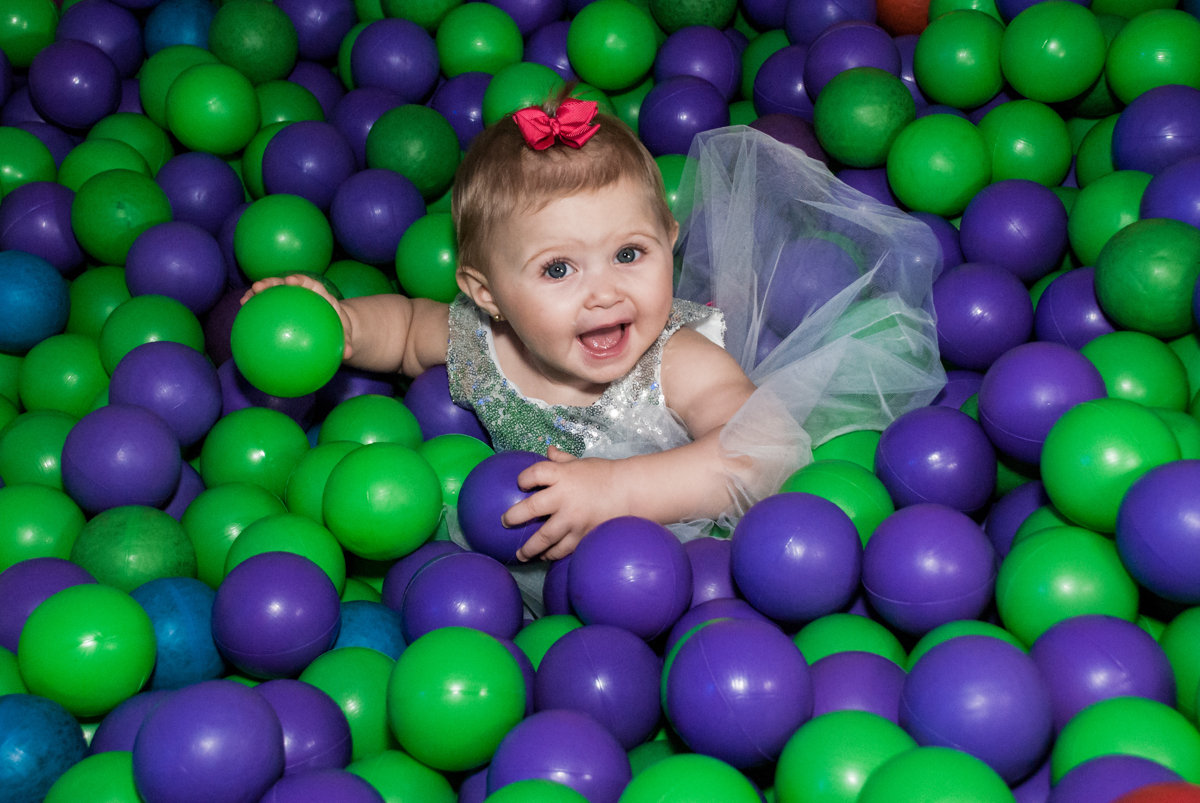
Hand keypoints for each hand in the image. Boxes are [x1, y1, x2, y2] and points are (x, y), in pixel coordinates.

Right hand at [241, 274, 354, 359]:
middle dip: (272, 283)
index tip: (291, 281)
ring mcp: (291, 300)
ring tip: (244, 301)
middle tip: (258, 287)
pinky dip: (257, 312)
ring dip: (257, 294)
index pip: (311, 284)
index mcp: (321, 296)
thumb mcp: (345, 336)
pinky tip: (244, 321)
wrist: (334, 328)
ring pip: (273, 293)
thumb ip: (346, 342)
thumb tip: (347, 353)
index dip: (300, 280)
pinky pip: (268, 309)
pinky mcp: (282, 309)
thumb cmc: (340, 330)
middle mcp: (303, 294)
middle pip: (286, 284)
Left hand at [504, 446, 627, 561]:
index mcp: (563, 475)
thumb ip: (561, 460)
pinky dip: (552, 554)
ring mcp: (573, 519)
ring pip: (545, 537)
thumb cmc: (605, 475)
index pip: (534, 474)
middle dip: (514, 517)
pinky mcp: (583, 535)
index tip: (521, 484)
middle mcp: (564, 497)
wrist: (631, 493)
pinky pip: (563, 549)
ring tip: (521, 554)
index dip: (524, 479)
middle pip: (531, 508)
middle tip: (505, 522)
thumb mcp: (581, 463)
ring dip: (530, 547)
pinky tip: (546, 556)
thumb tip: (548, 451)